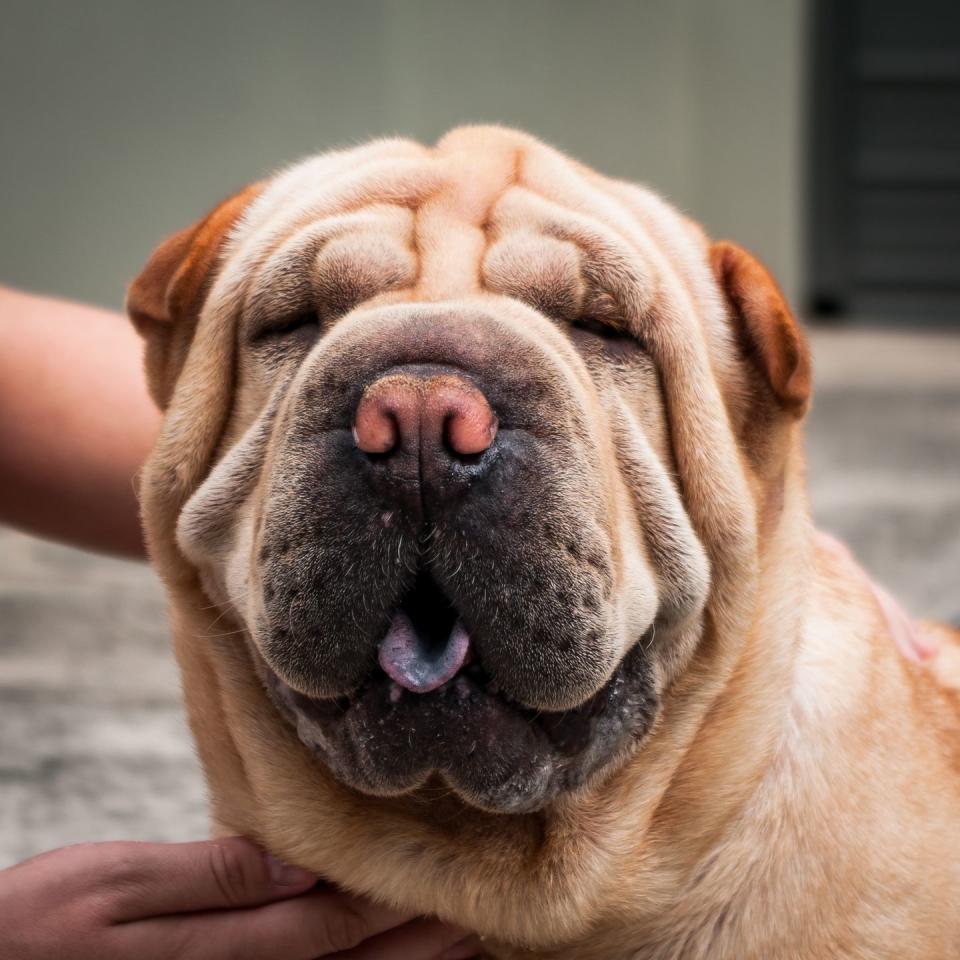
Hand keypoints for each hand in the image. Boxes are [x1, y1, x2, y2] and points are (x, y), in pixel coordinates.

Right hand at [0, 837, 479, 958]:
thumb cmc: (34, 930)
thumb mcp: (111, 887)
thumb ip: (209, 877)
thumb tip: (295, 861)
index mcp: (219, 952)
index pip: (331, 927)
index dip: (396, 908)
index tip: (452, 884)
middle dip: (416, 944)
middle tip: (483, 920)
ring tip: (459, 946)